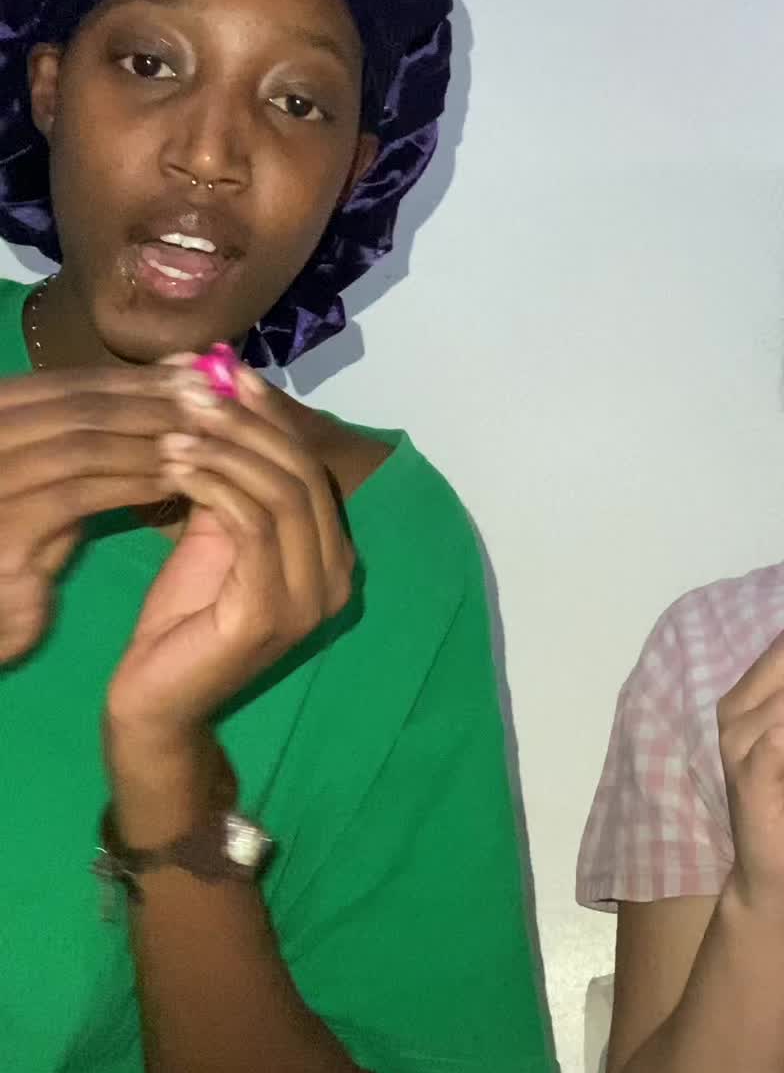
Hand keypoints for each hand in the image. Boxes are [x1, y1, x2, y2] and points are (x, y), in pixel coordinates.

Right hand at [0, 364, 191, 664]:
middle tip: (210, 398)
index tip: (192, 369)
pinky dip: (130, 483)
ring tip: (202, 438)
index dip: (133, 376)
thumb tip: (170, 379)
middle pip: (76, 408)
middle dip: (150, 401)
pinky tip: (174, 483)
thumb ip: (95, 433)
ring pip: (81, 445)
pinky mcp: (5, 530)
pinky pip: (78, 494)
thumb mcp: (50, 477)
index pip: (66, 384)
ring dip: (148, 440)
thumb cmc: (17, 540)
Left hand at [105, 365, 353, 756]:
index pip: (312, 468)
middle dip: (248, 425)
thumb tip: (229, 396)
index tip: (229, 374)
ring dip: (225, 452)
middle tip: (198, 393)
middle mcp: (337, 577)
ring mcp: (312, 600)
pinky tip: (175, 466)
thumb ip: (237, 480)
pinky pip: (253, 527)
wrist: (157, 699)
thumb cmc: (184, 616)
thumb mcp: (218, 533)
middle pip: (301, 474)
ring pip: (280, 495)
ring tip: (175, 429)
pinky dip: (214, 486)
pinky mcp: (274, 613)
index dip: (273, 416)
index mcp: (334, 556)